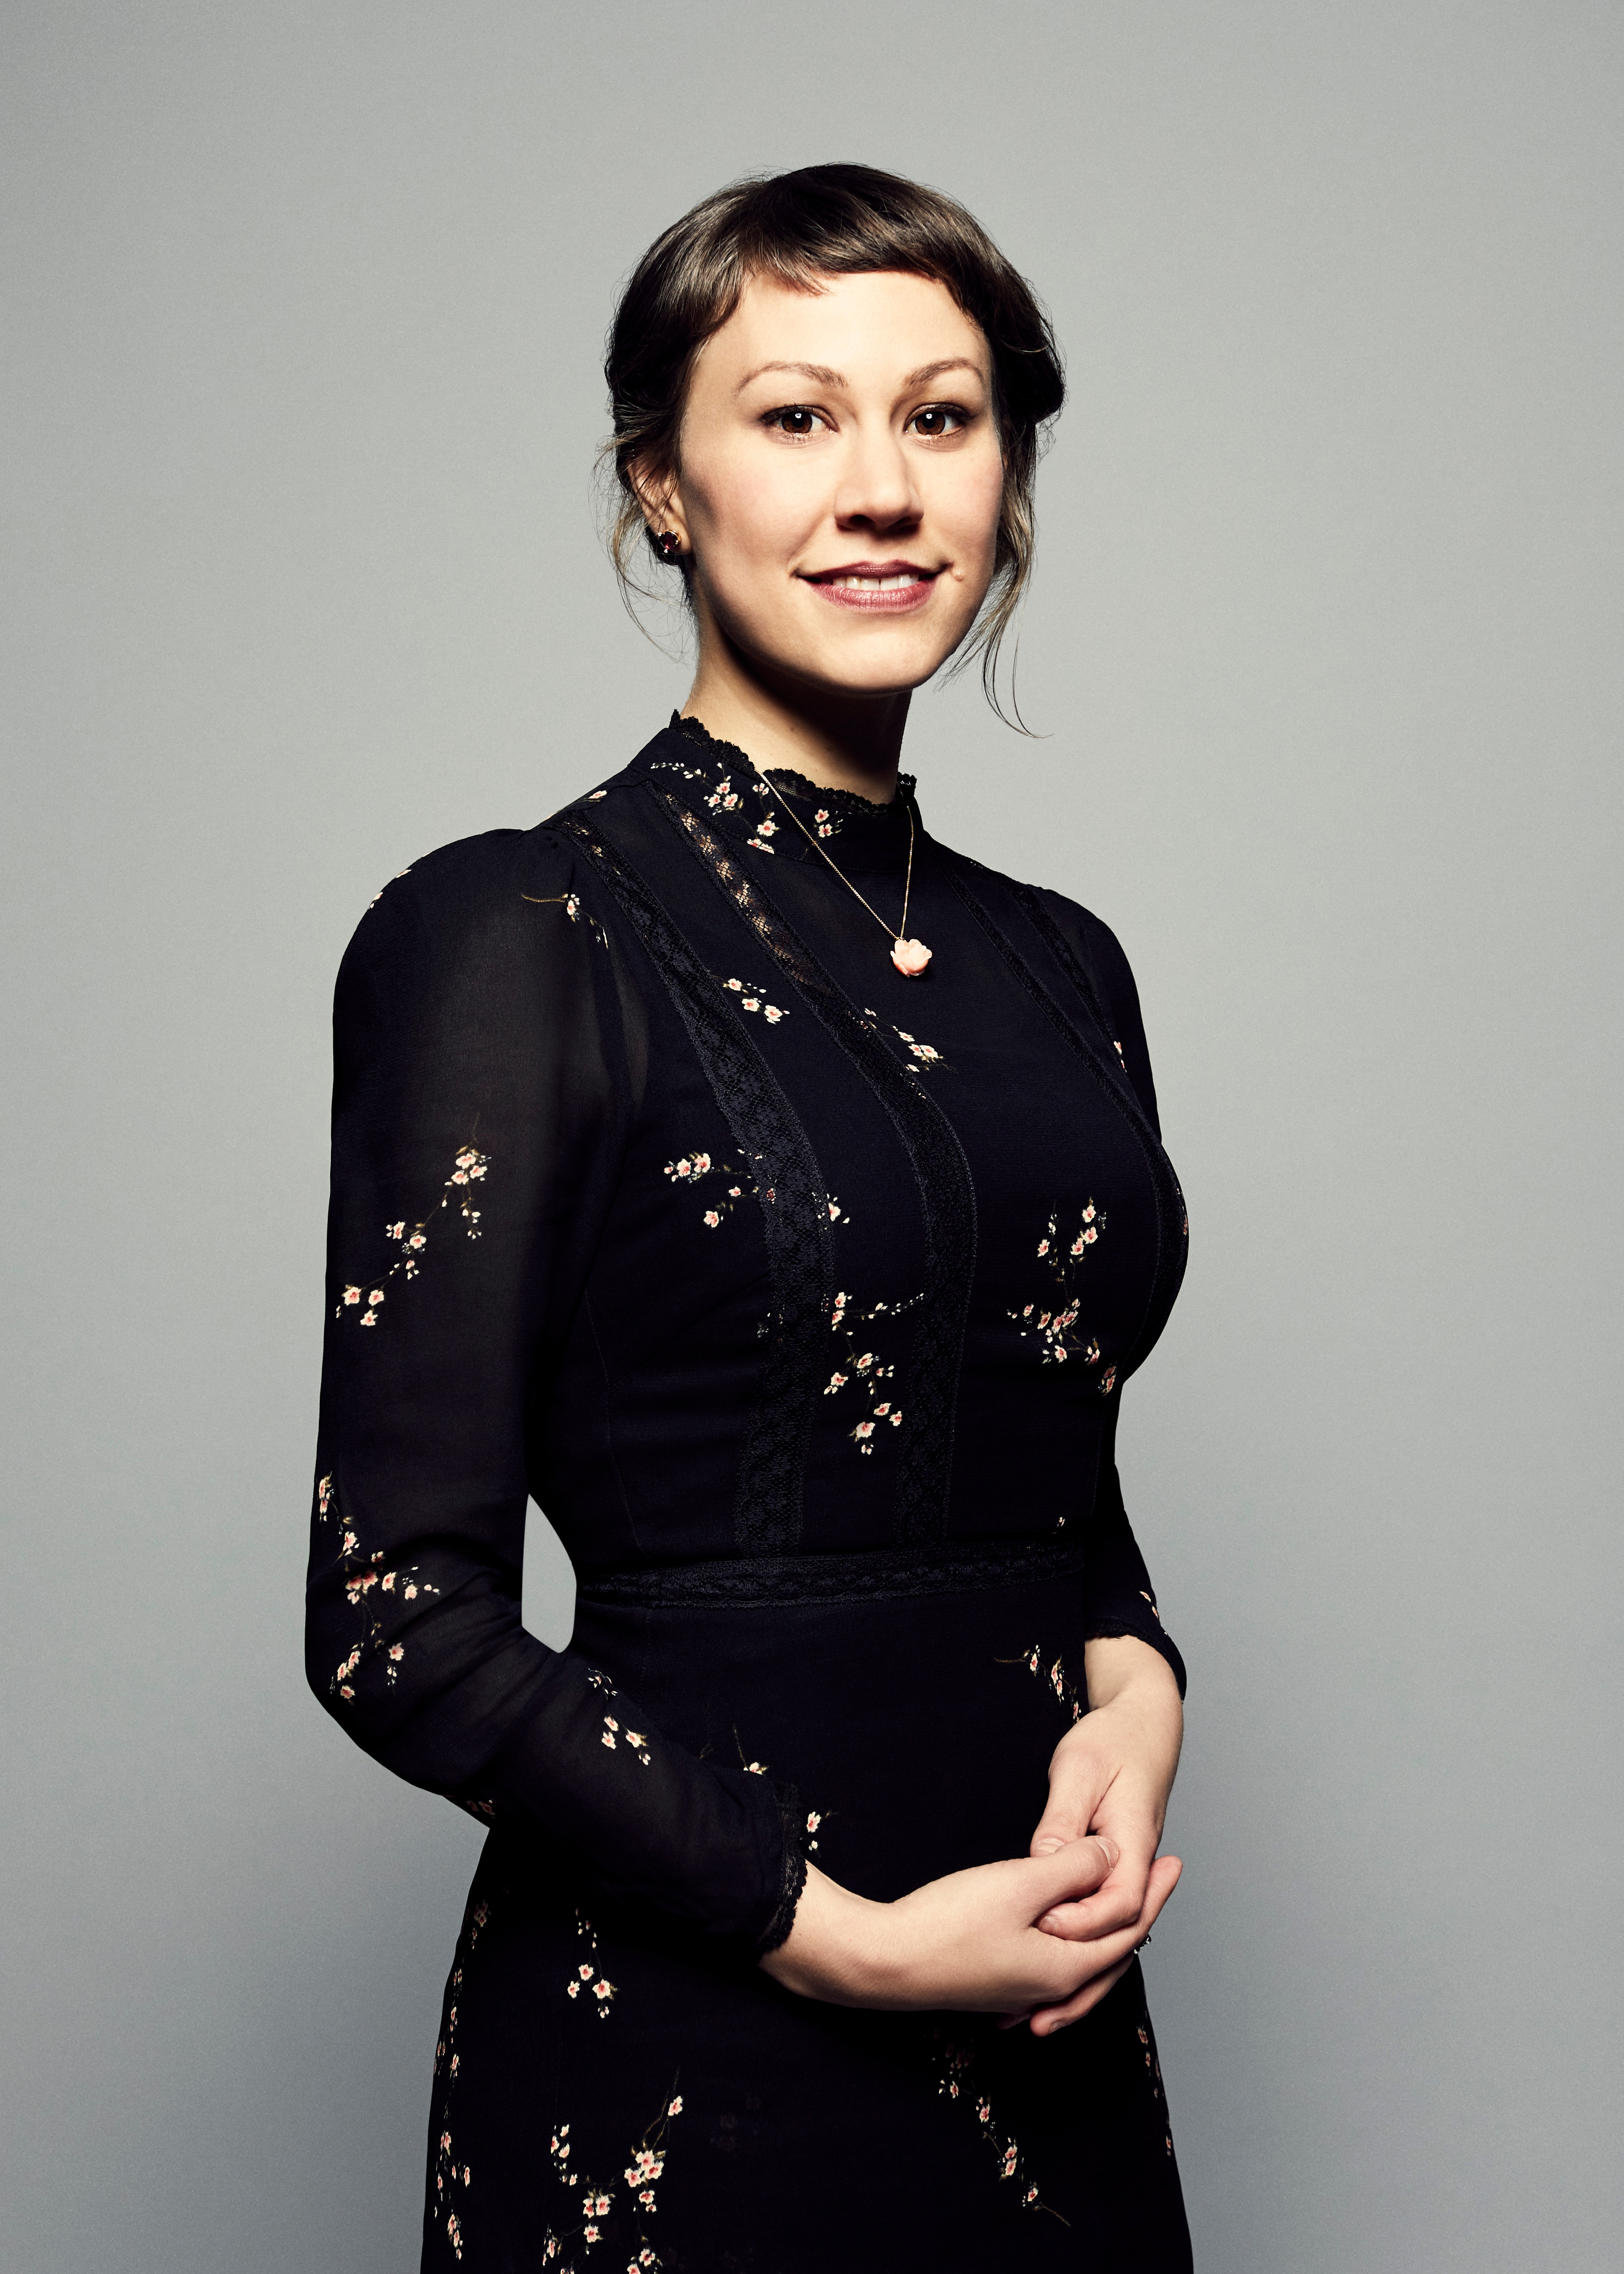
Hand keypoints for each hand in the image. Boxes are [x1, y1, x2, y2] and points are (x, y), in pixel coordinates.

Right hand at [759, 1837, 1123, 2016]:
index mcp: (1063, 1967)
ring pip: (1082, 1957)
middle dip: (1138, 1911)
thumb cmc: (948, 1923)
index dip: (1154, 1894)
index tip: (1174, 1860)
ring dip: (1105, 1925)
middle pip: (1111, 1951)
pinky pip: (1053, 1959)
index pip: (1127, 1931)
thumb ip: (1071, 1868)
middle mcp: (1047, 1987)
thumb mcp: (1020, 1884)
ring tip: (1118, 1894)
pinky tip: (1061, 1920)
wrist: (882, 1962)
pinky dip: (1073, 1936)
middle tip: (1159, 1873)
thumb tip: (1111, 1854)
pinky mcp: (993, 1980)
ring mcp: (1018, 1989)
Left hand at [1014, 1636, 1185, 2035]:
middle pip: (1117, 1941)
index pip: (1118, 1903)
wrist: (1146, 1722)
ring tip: (1031, 2021)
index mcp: (1135, 1842)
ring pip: (1107, 1942)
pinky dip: (1073, 1953)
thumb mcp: (1081, 1770)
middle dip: (1077, 1985)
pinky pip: (1097, 1924)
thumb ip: (1066, 1821)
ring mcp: (1126, 1873)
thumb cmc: (1115, 1738)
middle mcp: (1136, 1866)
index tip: (1040, 1924)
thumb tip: (1048, 1861)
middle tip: (1031, 2020)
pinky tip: (1038, 1978)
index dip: (1081, 1921)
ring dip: (1074, 1984)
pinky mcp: (1112, 1873)